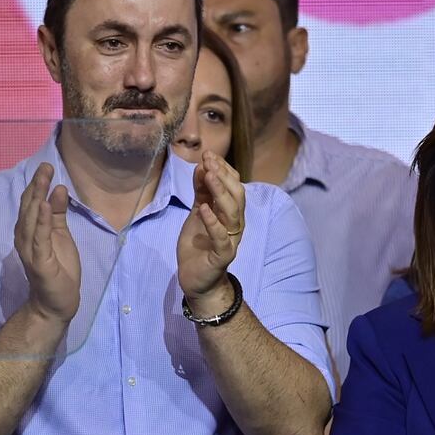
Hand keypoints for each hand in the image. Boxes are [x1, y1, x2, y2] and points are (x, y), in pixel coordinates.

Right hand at [14, 162, 79, 324]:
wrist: (58, 300)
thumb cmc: (59, 267)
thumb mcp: (61, 235)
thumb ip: (59, 214)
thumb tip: (59, 189)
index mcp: (31, 230)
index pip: (32, 203)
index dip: (38, 185)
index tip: (47, 166)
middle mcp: (25, 237)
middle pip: (30, 207)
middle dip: (37, 186)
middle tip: (46, 166)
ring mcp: (31, 249)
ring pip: (32, 219)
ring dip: (38, 198)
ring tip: (44, 180)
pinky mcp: (39, 260)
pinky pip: (40, 237)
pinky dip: (43, 221)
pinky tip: (46, 207)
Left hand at [177, 151, 244, 314]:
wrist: (196, 280)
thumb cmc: (198, 246)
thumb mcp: (197, 213)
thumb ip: (202, 193)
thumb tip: (202, 166)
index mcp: (231, 213)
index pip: (234, 186)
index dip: (223, 169)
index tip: (208, 154)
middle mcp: (235, 224)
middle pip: (237, 196)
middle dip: (223, 176)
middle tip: (208, 160)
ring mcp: (231, 239)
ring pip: (233, 212)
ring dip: (221, 192)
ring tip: (208, 175)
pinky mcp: (222, 255)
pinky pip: (221, 237)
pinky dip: (213, 222)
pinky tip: (204, 208)